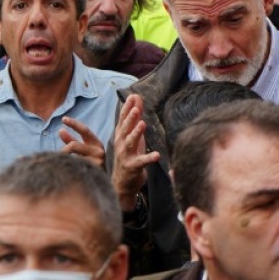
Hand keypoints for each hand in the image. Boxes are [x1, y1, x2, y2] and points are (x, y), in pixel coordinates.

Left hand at [58, 116, 105, 167]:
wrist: (103, 184)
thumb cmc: (91, 165)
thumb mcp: (84, 150)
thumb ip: (72, 141)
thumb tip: (60, 130)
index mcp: (97, 144)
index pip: (85, 130)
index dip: (74, 123)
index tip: (64, 119)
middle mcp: (99, 151)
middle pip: (74, 145)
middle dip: (63, 149)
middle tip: (55, 154)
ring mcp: (96, 162)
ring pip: (72, 157)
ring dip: (64, 160)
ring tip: (61, 165)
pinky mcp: (93, 172)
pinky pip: (74, 167)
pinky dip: (68, 168)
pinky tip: (66, 171)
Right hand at [111, 94, 159, 210]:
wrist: (122, 183)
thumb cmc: (128, 155)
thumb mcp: (132, 135)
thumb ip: (135, 117)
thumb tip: (136, 97)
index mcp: (121, 135)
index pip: (123, 119)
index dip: (127, 108)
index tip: (132, 97)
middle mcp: (121, 144)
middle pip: (125, 129)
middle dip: (130, 118)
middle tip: (136, 109)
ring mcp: (125, 156)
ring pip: (130, 143)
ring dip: (136, 133)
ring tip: (143, 124)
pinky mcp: (133, 167)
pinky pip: (142, 162)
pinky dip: (149, 158)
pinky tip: (157, 155)